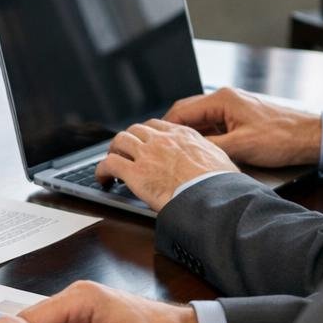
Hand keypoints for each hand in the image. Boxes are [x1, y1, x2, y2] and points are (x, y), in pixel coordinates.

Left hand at [95, 119, 239, 211]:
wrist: (212, 197)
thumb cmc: (221, 184)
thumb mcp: (221, 160)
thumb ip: (210, 155)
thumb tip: (214, 162)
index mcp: (183, 135)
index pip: (156, 125)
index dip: (146, 134)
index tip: (143, 142)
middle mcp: (162, 140)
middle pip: (135, 130)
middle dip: (127, 140)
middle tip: (124, 152)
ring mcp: (147, 154)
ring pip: (119, 142)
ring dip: (113, 151)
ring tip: (112, 164)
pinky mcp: (135, 172)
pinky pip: (109, 164)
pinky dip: (101, 170)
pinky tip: (102, 178)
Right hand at [163, 87, 322, 167]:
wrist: (312, 137)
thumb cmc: (283, 137)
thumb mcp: (241, 146)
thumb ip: (210, 147)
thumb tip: (186, 152)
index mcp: (222, 99)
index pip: (181, 111)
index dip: (165, 128)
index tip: (154, 141)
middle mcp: (226, 99)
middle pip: (188, 113)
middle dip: (173, 130)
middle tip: (160, 147)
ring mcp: (233, 108)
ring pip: (200, 121)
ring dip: (189, 135)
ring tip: (177, 151)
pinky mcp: (240, 118)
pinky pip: (214, 126)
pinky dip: (205, 136)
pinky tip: (201, 150)